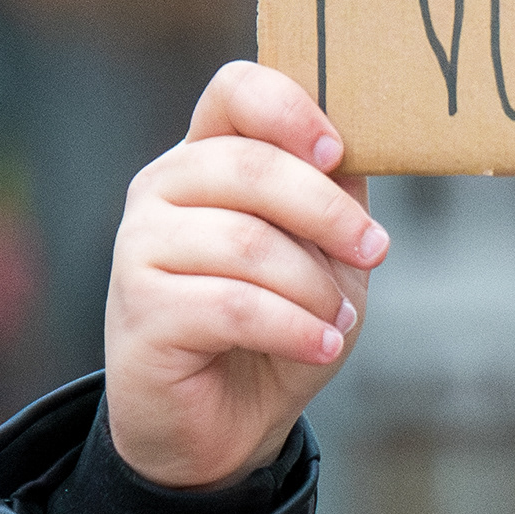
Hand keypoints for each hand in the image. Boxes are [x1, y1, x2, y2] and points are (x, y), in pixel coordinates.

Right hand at [104, 62, 388, 490]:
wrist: (225, 423)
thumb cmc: (276, 324)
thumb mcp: (322, 252)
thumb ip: (334, 195)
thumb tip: (364, 147)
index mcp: (207, 156)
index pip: (236, 90)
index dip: (292, 110)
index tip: (338, 154)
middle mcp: (161, 189)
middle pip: (250, 166)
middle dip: (327, 212)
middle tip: (374, 251)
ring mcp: (140, 246)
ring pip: (245, 242)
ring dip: (313, 286)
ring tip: (338, 320)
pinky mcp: (141, 309)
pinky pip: (234, 305)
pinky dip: (294, 327)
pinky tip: (321, 346)